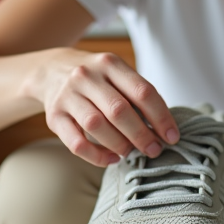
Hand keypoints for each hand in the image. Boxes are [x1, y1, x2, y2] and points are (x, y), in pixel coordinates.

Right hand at [35, 49, 178, 167]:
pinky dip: (96, 156)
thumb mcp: (117, 74)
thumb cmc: (97, 79)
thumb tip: (164, 129)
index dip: (161, 117)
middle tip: (154, 150)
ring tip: (131, 152)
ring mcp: (67, 95)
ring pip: (96, 125)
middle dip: (142, 135)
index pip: (142, 92)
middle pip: (119, 110)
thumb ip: (138, 95)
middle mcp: (87, 76)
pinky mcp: (54, 116)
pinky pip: (76, 143)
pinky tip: (111, 159)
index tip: (172, 137)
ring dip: (119, 145)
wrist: (52, 70)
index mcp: (110, 64)